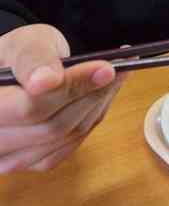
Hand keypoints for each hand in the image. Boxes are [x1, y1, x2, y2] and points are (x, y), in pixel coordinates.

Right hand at [0, 24, 125, 172]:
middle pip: (52, 126)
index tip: (106, 68)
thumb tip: (45, 81)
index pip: (30, 108)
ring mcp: (12, 159)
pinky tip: (104, 92)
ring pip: (67, 136)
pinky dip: (93, 115)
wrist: (17, 73)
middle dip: (92, 93)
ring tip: (117, 74)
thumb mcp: (24, 43)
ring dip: (98, 103)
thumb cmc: (18, 55)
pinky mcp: (35, 162)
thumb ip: (33, 58)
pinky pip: (73, 143)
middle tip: (120, 67)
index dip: (71, 88)